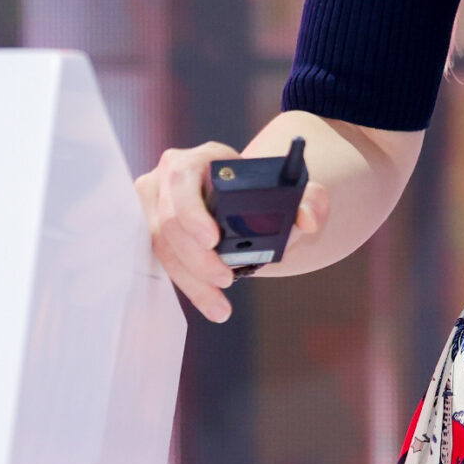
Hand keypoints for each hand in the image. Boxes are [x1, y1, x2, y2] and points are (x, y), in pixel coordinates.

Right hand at [134, 140, 329, 322]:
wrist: (241, 204)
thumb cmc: (263, 193)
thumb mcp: (289, 190)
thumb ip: (311, 199)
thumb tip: (308, 218)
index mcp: (200, 159)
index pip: (183, 180)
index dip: (192, 212)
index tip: (212, 240)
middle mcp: (169, 178)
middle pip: (169, 221)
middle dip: (196, 258)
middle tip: (226, 279)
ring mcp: (156, 206)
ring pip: (163, 247)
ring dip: (191, 280)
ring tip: (220, 304)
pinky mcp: (153, 232)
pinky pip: (163, 261)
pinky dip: (187, 285)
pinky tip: (209, 304)